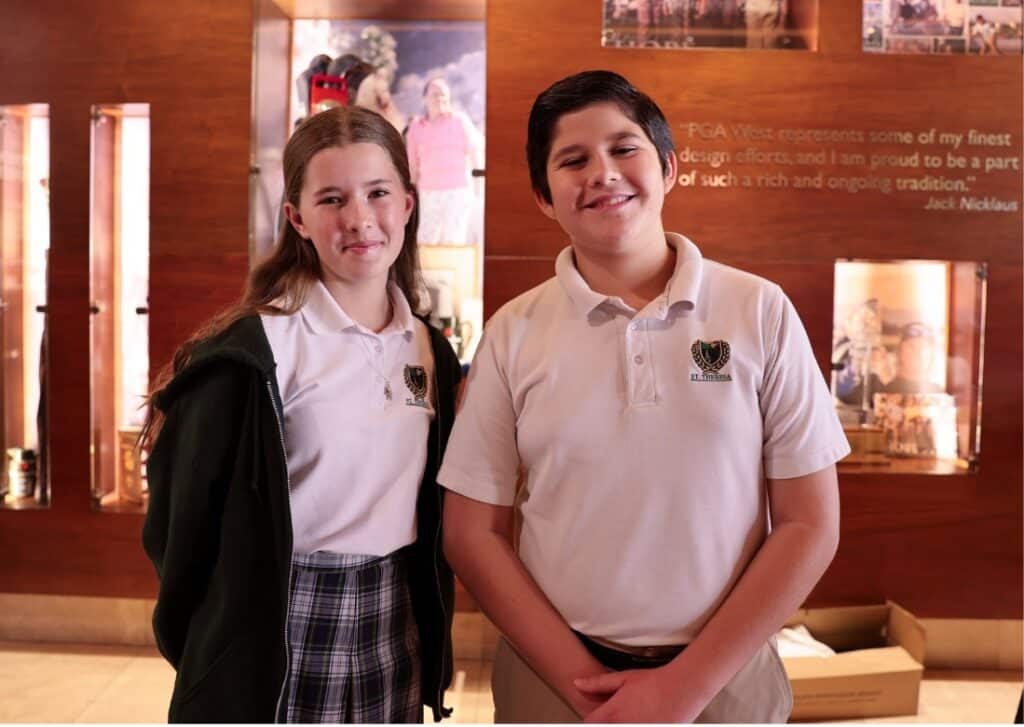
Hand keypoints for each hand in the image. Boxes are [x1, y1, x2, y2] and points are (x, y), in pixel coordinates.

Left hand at [575, 668, 706, 722]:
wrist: (682, 688)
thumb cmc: (653, 681)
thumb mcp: (623, 678)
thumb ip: (597, 683)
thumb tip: (576, 683)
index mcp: (612, 714)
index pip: (589, 724)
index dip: (592, 719)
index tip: (597, 716)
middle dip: (606, 723)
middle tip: (618, 714)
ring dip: (621, 724)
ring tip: (633, 714)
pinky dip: (638, 725)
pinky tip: (644, 718)